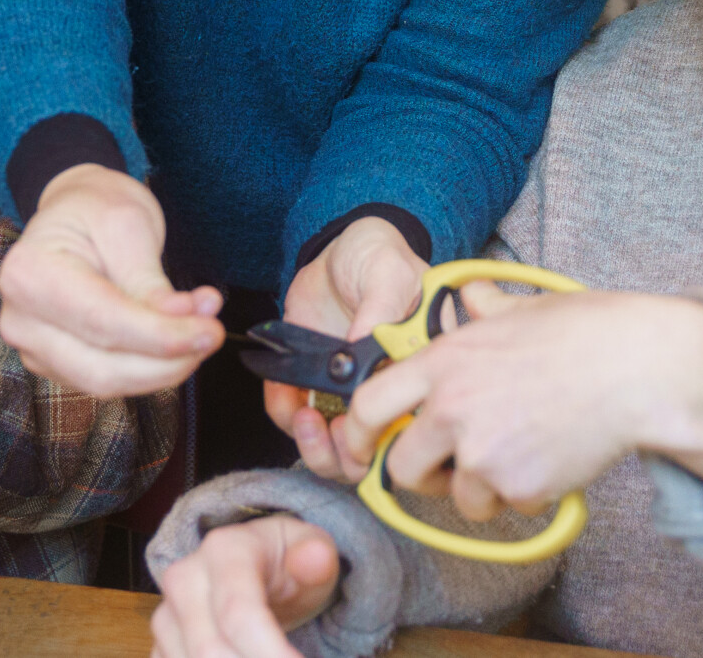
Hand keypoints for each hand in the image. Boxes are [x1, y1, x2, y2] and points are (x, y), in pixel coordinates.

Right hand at [0, 164, 221, 397]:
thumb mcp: (127, 224)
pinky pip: (107, 379)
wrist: (74, 211)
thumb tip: (182, 321)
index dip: (161, 336)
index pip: (102, 321)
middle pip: (101, 367)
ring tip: (199, 328)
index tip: (210, 331)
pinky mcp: (57, 363)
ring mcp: (35, 346)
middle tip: (212, 332)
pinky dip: (148, 367)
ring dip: (163, 366)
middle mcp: (21, 319)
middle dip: (167, 361)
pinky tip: (173, 338)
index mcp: (29, 275)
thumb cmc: (95, 208)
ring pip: (107, 382)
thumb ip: (149, 280)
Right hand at [152, 515, 341, 657]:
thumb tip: (317, 556)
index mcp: (225, 551)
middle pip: (210, 651)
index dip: (271, 653)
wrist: (254, 566)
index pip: (239, 614)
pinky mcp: (161, 645)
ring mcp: (167, 615)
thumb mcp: (312, 550)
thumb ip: (317, 558)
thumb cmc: (286, 562)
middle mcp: (185, 580)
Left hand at [267, 217, 426, 481]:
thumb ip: (382, 307)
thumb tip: (367, 346)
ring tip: (304, 416)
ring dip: (317, 447)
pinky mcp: (314, 386)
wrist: (338, 249)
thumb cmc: (377, 256)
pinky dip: (284, 413)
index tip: (367, 427)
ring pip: (337, 451)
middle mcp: (388, 394)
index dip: (391, 438)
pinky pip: (296, 416)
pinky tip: (283, 391)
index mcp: (419, 372)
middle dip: (351, 454)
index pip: (413, 423)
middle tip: (332, 428)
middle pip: (376, 453)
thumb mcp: (388, 271)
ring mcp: (350, 396)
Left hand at [336, 287, 702, 520]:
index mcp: (442, 361)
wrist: (634, 368)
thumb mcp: (520, 309)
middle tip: (454, 466)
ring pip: (460, 497)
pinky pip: (510, 506)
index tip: (365, 446)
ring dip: (485, 489)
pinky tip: (551, 459)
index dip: (358, 433)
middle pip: (402, 467)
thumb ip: (482, 310)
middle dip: (424, 476)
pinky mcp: (517, 484)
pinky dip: (529, 494)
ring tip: (521, 455)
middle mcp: (451, 407)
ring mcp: (481, 451)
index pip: (368, 404)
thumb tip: (470, 296)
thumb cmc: (584, 333)